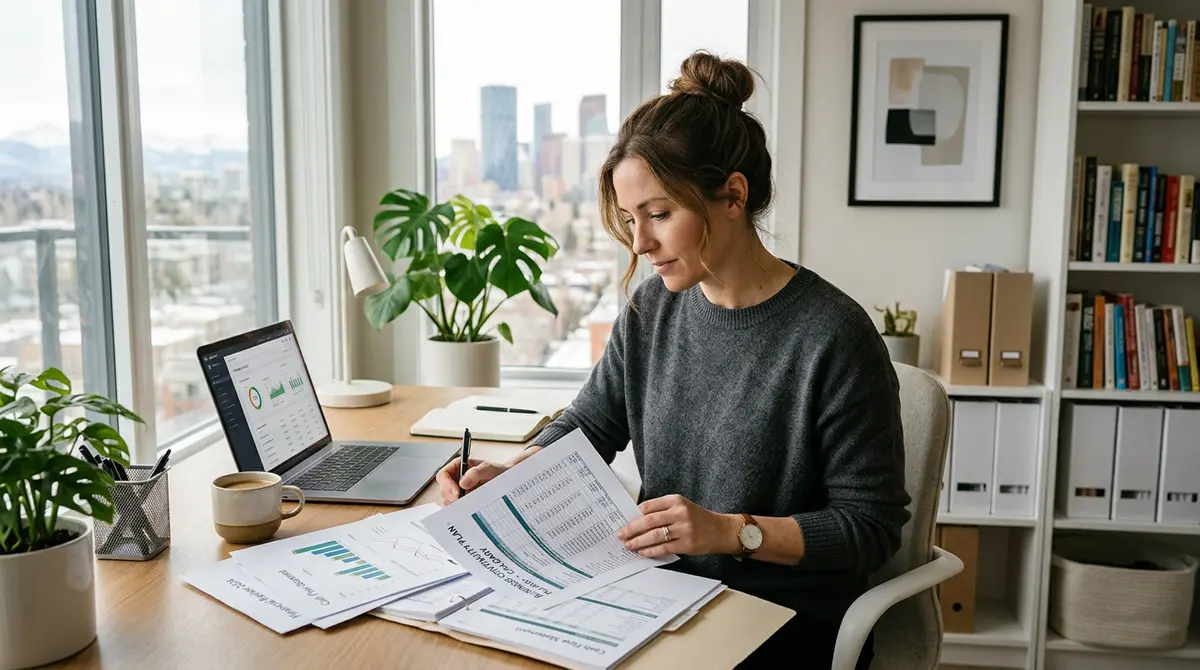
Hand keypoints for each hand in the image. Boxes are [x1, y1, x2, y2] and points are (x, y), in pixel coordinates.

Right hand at [434, 458, 507, 505]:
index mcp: (457, 467)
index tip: (456, 492)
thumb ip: (476, 473)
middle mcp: (455, 479)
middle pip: (443, 490)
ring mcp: (458, 492)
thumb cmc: (497, 471)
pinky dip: (461, 509)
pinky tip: (470, 508)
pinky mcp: (463, 501)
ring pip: (448, 501)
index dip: (446, 484)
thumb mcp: (489, 468)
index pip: (443, 475)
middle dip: (451, 497)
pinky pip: (456, 508)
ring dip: (456, 504)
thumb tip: (462, 483)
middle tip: (462, 501)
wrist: (505, 482)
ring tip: (469, 503)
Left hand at [615, 494, 739, 557]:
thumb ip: (663, 511)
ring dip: (638, 541)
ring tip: (628, 545)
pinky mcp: (687, 544)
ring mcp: (684, 529)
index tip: (623, 520)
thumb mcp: (682, 507)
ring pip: (654, 535)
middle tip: (620, 534)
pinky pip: (664, 548)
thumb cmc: (698, 519)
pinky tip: (643, 552)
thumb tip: (637, 520)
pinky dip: (651, 550)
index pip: (649, 506)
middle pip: (649, 520)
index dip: (633, 514)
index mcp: (676, 500)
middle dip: (631, 528)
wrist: (721, 530)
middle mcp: (680, 512)